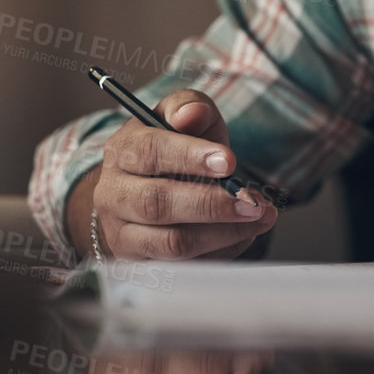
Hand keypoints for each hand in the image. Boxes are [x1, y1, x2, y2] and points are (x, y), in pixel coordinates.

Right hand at [75, 89, 277, 260]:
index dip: (190, 157)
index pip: (149, 152)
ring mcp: (122, 233)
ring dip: (223, 233)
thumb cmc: (172, 147)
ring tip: (260, 217)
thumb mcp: (180, 117)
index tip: (229, 161)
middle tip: (253, 202)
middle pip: (157, 204)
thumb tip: (190, 114)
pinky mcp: (141, 263)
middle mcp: (113, 194)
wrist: (148, 186)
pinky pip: (184, 267)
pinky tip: (245, 235)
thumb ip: (188, 107)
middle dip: (211, 204)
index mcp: (121, 151)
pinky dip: (220, 252)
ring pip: (171, 242)